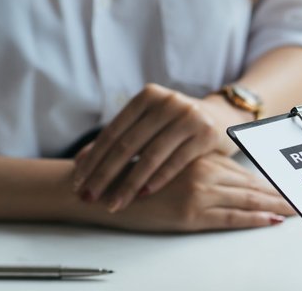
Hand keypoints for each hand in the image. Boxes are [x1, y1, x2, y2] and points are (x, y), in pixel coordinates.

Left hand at [73, 84, 251, 211]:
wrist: (223, 118)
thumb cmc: (176, 126)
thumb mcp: (149, 124)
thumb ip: (120, 138)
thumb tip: (80, 162)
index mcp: (147, 96)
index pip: (113, 131)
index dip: (94, 158)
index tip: (79, 183)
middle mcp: (167, 102)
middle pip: (128, 144)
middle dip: (105, 174)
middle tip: (89, 197)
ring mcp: (188, 116)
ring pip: (151, 155)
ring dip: (129, 183)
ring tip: (114, 203)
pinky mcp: (206, 133)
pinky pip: (177, 161)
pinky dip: (158, 179)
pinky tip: (143, 195)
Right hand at [78, 155, 294, 231]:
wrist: (103, 190)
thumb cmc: (134, 181)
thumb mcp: (170, 169)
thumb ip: (197, 171)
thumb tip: (225, 182)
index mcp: (201, 159)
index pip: (244, 173)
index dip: (269, 183)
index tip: (289, 189)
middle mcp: (204, 171)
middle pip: (252, 186)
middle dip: (279, 195)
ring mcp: (199, 192)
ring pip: (248, 199)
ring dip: (275, 207)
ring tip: (296, 212)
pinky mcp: (191, 213)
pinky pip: (232, 218)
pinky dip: (254, 219)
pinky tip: (272, 221)